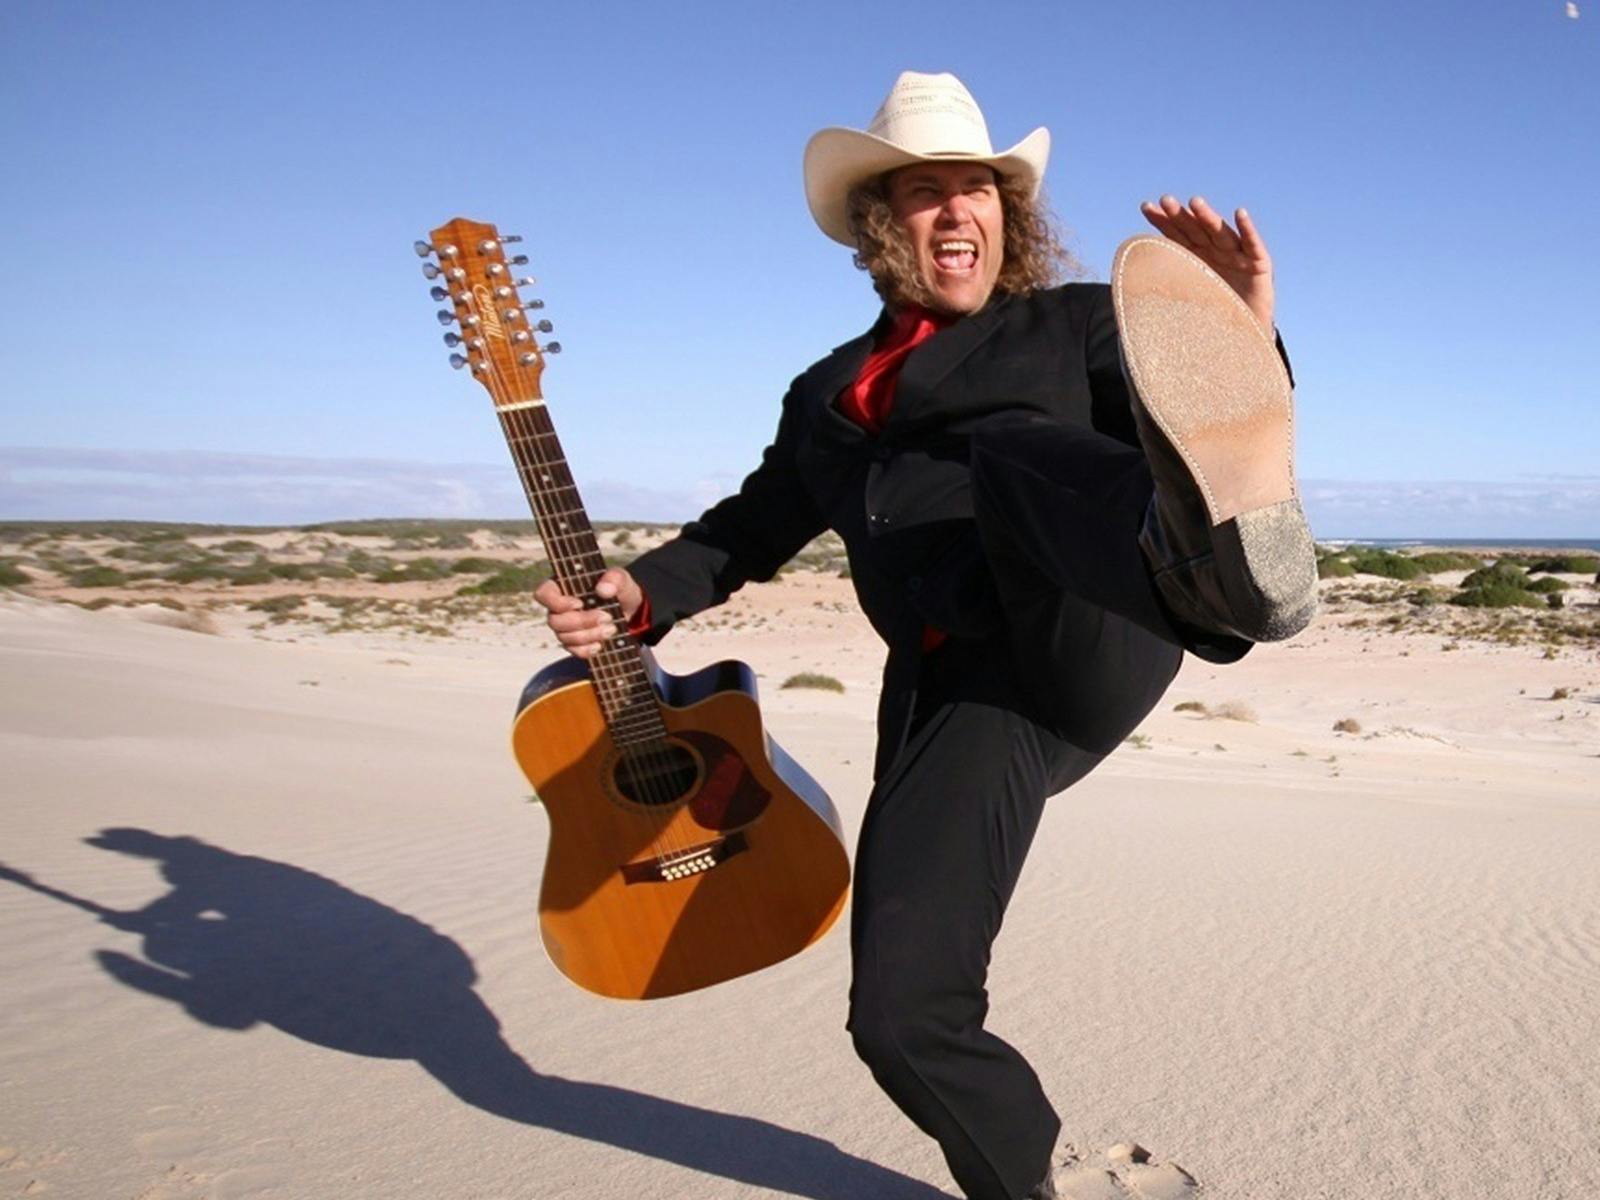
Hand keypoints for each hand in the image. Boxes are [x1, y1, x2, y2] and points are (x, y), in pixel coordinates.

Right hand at [533, 567, 643, 659]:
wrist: (627, 609)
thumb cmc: (617, 589)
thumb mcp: (621, 579)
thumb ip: (614, 578)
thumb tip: (603, 589)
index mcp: (562, 586)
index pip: (543, 594)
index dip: (557, 602)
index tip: (580, 604)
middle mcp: (557, 608)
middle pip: (555, 621)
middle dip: (582, 621)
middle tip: (607, 617)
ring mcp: (564, 627)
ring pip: (564, 637)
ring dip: (589, 635)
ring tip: (611, 629)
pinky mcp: (573, 642)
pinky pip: (573, 650)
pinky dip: (587, 649)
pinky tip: (600, 645)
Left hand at [1139, 195, 1274, 331]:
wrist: (1243, 339)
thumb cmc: (1210, 321)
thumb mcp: (1183, 304)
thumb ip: (1163, 292)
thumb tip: (1128, 285)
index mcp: (1195, 260)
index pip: (1176, 236)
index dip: (1163, 221)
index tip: (1146, 207)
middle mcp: (1215, 253)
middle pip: (1196, 230)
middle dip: (1181, 215)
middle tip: (1166, 200)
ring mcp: (1237, 257)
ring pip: (1220, 234)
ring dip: (1208, 217)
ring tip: (1195, 203)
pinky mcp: (1259, 266)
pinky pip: (1253, 245)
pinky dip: (1248, 230)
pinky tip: (1240, 213)